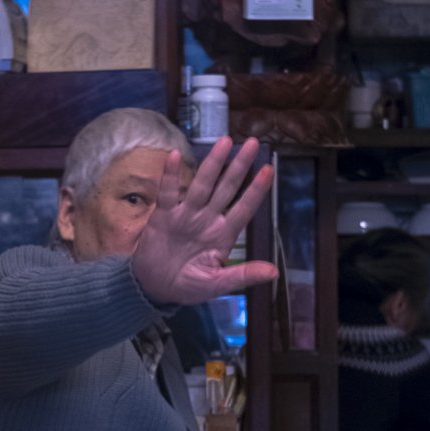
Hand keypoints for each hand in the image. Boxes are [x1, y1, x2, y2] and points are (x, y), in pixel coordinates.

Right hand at [130, 137, 278, 307]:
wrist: (154, 288)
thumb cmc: (188, 286)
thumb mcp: (217, 284)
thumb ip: (243, 276)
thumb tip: (274, 273)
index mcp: (224, 235)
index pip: (244, 208)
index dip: (256, 190)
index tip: (268, 170)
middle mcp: (208, 219)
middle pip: (226, 188)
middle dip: (239, 166)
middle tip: (251, 142)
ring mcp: (186, 215)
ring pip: (202, 184)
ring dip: (213, 163)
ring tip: (224, 142)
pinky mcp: (164, 216)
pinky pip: (168, 192)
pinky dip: (170, 175)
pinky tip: (175, 157)